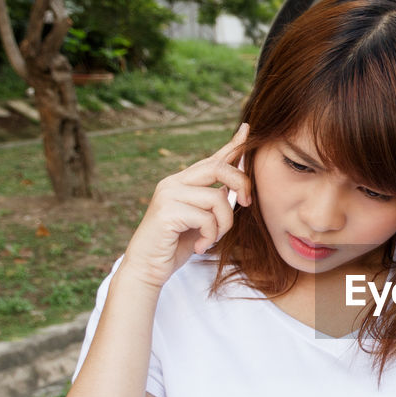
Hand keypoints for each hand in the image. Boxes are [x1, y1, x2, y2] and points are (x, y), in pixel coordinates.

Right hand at [121, 123, 251, 288]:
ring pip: (217, 199)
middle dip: (241, 184)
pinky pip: (207, 218)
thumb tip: (235, 188)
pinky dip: (210, 236)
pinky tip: (200, 246)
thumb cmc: (177, 245)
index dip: (232, 145)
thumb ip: (215, 201)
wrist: (148, 268)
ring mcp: (168, 194)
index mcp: (182, 182)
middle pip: (219, 168)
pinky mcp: (166, 211)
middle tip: (246, 203)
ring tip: (211, 239)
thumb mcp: (202, 220)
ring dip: (223, 225)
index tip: (247, 128)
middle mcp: (173, 182)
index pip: (212, 159)